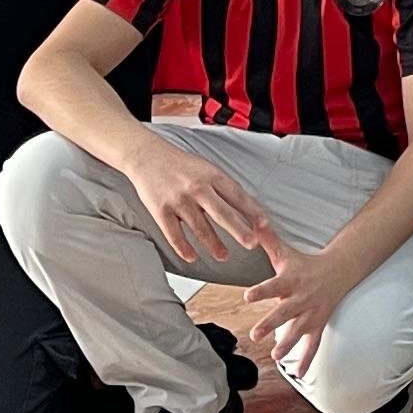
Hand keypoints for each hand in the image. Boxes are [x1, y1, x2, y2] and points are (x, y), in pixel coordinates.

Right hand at [128, 138, 270, 266]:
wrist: (147, 156)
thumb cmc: (180, 164)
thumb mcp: (206, 168)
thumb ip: (222, 187)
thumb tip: (244, 207)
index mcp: (212, 176)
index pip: (238, 196)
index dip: (253, 212)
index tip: (264, 225)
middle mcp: (197, 188)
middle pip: (222, 213)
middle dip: (239, 230)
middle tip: (252, 244)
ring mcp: (179, 200)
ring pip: (200, 228)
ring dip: (213, 245)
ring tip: (224, 256)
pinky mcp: (160, 210)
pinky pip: (174, 234)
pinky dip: (183, 248)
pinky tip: (192, 257)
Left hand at [237, 236, 355, 384]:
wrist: (340, 270)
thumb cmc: (306, 263)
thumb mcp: (286, 252)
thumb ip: (267, 240)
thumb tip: (252, 221)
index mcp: (290, 280)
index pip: (273, 285)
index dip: (261, 290)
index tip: (247, 295)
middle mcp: (300, 298)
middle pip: (285, 312)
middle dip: (271, 323)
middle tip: (256, 333)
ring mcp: (311, 313)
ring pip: (299, 330)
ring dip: (289, 344)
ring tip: (277, 356)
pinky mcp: (319, 324)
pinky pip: (313, 344)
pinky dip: (307, 359)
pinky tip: (299, 374)